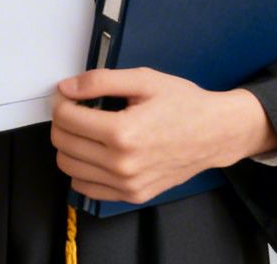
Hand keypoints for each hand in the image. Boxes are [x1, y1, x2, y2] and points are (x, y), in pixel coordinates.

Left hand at [51, 68, 276, 204]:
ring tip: (86, 129)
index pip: (65, 119)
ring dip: (69, 145)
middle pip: (63, 143)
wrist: (215, 134)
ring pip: (69, 167)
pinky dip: (82, 169)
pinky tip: (95, 151)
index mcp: (122, 133)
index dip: (61, 101)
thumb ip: (100, 81)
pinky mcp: (132, 195)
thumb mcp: (143, 80)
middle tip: (75, 108)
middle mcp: (122, 164)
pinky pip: (87, 188)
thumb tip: (67, 87)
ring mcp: (127, 184)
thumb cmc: (184, 104)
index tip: (68, 95)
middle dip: (62, 121)